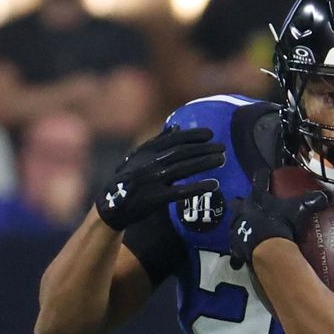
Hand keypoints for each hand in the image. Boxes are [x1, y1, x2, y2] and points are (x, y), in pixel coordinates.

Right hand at [95, 126, 224, 230]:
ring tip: (221, 160)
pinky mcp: (154, 198)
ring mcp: (151, 180)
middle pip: (181, 152)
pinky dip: (197, 187)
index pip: (173, 139)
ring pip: (183, 168)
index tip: (210, 133)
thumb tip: (176, 127)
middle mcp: (149, 163)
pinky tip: (214, 185)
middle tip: (222, 147)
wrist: (111, 205)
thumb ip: (157, 142)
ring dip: (204, 163)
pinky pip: (180, 192)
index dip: (192, 135)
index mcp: (146, 151)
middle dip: (203, 148)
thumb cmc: (128, 179)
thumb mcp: (138, 157)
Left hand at [228, 181, 328, 269]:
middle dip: (241, 202)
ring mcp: (238, 227)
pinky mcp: (236, 244)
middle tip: (249, 205)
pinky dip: (239, 245)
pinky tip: (244, 248)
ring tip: (246, 227)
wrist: (267, 249)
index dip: (263, 175)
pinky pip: (236, 244)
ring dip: (239, 223)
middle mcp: (244, 209)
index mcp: (258, 198)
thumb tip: (326, 196)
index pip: (259, 180)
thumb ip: (312, 201)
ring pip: (234, 222)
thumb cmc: (281, 225)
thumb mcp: (299, 210)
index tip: (265, 173)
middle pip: (238, 201)